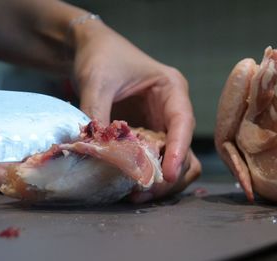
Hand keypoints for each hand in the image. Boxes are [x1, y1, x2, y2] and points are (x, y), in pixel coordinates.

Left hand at [73, 21, 200, 201]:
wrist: (90, 51)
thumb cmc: (101, 57)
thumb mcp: (98, 81)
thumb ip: (96, 114)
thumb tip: (92, 150)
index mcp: (171, 90)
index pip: (183, 123)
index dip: (179, 150)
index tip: (168, 175)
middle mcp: (172, 111)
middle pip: (186, 151)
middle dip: (169, 175)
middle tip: (143, 192)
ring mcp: (161, 127)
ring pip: (176, 163)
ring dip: (160, 182)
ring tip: (134, 194)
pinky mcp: (148, 138)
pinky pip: (154, 162)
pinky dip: (145, 177)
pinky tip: (127, 185)